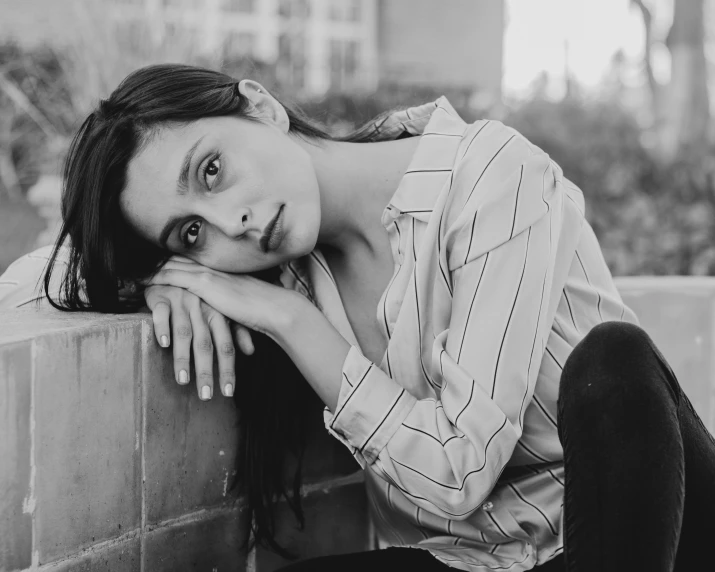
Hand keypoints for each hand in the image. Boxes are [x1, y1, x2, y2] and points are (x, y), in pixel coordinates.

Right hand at [144, 271, 255, 399]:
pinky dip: (163, 328)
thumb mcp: (219, 312)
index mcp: (217, 316)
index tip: (228, 392)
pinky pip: (162, 314)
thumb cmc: (197, 299)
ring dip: (183, 357)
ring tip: (183, 380)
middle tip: (206, 395)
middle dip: (207, 371)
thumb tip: (251, 351)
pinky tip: (163, 344)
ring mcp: (182, 303)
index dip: (228, 369)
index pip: (226, 347)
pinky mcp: (162, 298)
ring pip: (184, 333)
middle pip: (206, 345)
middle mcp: (201, 310)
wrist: (172, 273)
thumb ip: (236, 331)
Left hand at [147, 257, 299, 341]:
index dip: (172, 260)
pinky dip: (155, 277)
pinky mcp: (204, 284)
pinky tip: (142, 280)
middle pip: (177, 258)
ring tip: (132, 270)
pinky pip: (172, 276)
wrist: (275, 308)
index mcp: (221, 270)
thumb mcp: (245, 300)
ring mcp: (208, 273)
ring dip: (151, 267)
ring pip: (171, 264)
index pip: (191, 261)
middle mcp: (212, 267)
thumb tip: (231, 305)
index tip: (156, 261)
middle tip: (134, 261)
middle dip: (156, 260)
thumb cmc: (265, 308)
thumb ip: (233, 299)